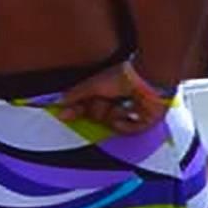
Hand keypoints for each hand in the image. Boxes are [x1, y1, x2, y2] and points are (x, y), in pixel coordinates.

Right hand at [52, 63, 169, 138]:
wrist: (147, 78)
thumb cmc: (122, 76)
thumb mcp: (94, 85)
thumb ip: (76, 94)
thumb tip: (60, 103)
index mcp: (107, 94)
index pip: (87, 108)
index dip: (76, 111)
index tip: (64, 115)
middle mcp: (117, 104)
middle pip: (97, 117)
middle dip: (98, 108)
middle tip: (104, 99)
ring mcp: (131, 114)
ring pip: (110, 124)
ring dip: (113, 112)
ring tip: (122, 101)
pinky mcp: (144, 122)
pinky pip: (126, 131)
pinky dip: (125, 122)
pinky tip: (129, 111)